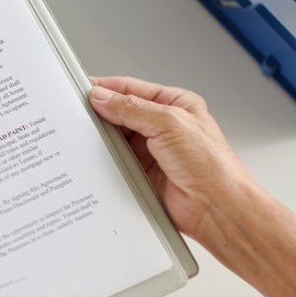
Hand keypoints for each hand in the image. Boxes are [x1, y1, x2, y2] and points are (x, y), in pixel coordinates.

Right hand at [88, 76, 256, 245]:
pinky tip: (96, 156)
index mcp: (175, 104)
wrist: (216, 208)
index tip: (83, 90)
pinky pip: (116, 160)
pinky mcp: (143, 171)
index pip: (133, 89)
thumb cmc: (211, 166)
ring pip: (117, 137)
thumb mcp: (169, 123)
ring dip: (103, 137)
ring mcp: (152, 149)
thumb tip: (104, 97)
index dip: (107, 88)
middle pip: (122, 112)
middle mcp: (164, 125)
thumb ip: (133, 108)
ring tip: (86, 135)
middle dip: (102, 113)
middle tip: (79, 113)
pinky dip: (105, 158)